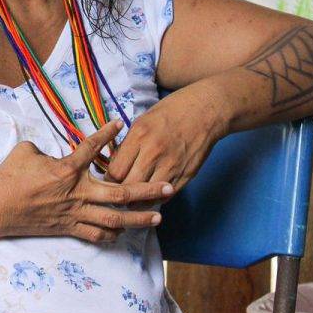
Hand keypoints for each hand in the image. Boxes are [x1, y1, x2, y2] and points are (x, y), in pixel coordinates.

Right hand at [0, 121, 175, 243]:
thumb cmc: (8, 176)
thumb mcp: (26, 152)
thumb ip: (47, 148)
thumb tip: (54, 149)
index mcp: (66, 170)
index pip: (92, 148)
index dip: (106, 134)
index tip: (120, 123)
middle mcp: (77, 193)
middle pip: (119, 193)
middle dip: (146, 190)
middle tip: (167, 187)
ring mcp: (75, 214)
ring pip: (114, 219)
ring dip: (138, 218)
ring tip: (158, 217)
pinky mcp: (69, 228)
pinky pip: (96, 235)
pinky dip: (112, 235)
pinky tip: (124, 233)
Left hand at [106, 86, 226, 192]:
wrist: (204, 111)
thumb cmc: (170, 113)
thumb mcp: (142, 122)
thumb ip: (128, 145)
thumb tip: (115, 166)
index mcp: (139, 136)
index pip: (115, 171)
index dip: (108, 180)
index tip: (108, 182)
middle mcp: (154, 153)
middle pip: (128, 187)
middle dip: (119, 194)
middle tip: (116, 196)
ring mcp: (171, 166)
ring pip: (146, 196)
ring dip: (137, 201)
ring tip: (132, 200)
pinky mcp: (186, 175)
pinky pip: (166, 196)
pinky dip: (156, 199)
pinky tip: (150, 196)